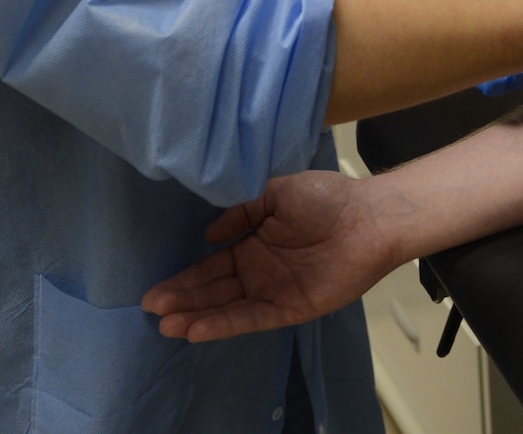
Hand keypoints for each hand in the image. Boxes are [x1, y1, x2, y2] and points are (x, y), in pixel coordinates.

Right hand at [143, 171, 392, 341]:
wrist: (369, 216)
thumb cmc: (328, 198)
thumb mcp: (276, 193)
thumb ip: (242, 212)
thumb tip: (208, 235)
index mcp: (254, 245)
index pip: (211, 267)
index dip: (184, 280)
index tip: (155, 292)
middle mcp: (259, 272)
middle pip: (213, 291)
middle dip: (182, 300)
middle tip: (152, 308)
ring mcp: (274, 292)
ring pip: (227, 309)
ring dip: (197, 317)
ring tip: (167, 324)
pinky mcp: (291, 308)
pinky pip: (253, 318)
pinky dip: (225, 325)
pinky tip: (198, 329)